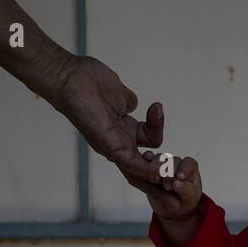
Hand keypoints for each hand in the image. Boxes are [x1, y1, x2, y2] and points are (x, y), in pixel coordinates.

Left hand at [49, 53, 164, 181]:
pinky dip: (148, 170)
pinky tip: (162, 170)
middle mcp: (119, 141)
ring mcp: (113, 146)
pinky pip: (132, 165)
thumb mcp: (119, 92)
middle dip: (164, 165)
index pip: (148, 139)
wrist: (70, 76)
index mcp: (122, 128)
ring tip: (173, 168)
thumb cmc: (88, 80)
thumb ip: (130, 101)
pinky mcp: (109, 147)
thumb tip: (135, 104)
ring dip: (160, 171)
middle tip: (178, 163)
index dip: (157, 128)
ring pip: (141, 168)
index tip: (157, 107)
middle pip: (146, 162)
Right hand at [118, 148, 203, 222]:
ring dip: (153, 172)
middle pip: (169, 161)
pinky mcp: (148, 170)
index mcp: (188, 166)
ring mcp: (160, 165)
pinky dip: (142, 173)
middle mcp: (174, 162)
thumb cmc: (186, 199)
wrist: (174, 209)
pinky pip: (143, 168)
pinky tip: (142, 177)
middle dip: (167, 172)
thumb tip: (176, 182)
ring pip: (154, 163)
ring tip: (155, 182)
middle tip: (168, 187)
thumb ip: (185, 188)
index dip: (183, 169)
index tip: (180, 178)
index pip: (187, 163)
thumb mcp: (190, 196)